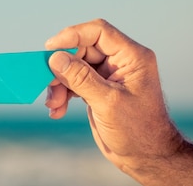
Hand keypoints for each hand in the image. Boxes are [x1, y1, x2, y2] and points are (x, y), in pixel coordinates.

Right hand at [44, 19, 182, 175]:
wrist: (146, 158)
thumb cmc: (138, 131)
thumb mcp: (108, 103)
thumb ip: (81, 78)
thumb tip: (56, 58)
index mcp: (131, 57)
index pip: (98, 32)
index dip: (72, 35)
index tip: (50, 48)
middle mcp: (120, 61)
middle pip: (82, 49)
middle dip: (62, 67)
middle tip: (46, 82)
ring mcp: (108, 75)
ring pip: (74, 66)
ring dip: (59, 83)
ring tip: (53, 103)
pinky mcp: (98, 89)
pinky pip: (74, 82)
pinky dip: (63, 94)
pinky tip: (57, 109)